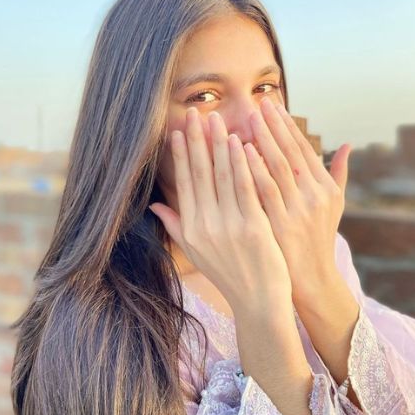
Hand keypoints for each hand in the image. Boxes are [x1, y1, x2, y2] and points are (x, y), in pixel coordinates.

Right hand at [149, 106, 292, 317]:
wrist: (258, 301)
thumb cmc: (229, 274)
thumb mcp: (197, 253)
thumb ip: (177, 227)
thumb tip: (156, 206)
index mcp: (191, 229)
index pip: (184, 184)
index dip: (180, 156)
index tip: (177, 132)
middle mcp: (206, 225)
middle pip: (200, 174)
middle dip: (196, 141)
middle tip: (194, 113)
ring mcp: (229, 226)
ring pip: (222, 176)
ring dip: (219, 144)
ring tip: (216, 119)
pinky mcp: (253, 227)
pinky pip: (246, 188)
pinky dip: (243, 164)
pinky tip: (240, 143)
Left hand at [242, 96, 351, 309]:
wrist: (310, 278)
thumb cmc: (318, 238)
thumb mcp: (335, 206)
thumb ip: (338, 174)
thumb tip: (347, 145)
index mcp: (326, 188)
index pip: (304, 148)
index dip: (288, 125)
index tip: (272, 105)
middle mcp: (316, 195)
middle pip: (291, 152)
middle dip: (273, 125)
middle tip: (256, 102)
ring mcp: (299, 210)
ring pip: (279, 167)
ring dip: (262, 140)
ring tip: (247, 118)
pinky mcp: (282, 225)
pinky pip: (266, 191)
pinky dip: (254, 169)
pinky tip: (242, 151)